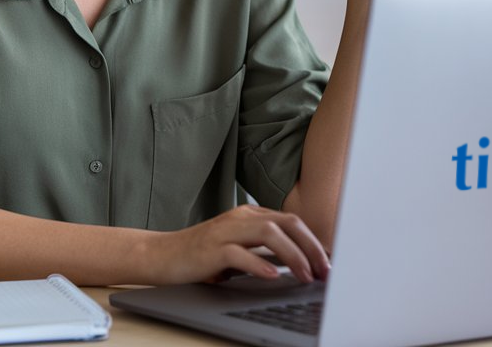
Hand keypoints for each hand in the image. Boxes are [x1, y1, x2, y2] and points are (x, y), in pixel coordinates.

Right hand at [147, 205, 329, 284]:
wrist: (162, 255)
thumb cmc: (201, 255)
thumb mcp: (238, 248)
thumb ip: (264, 249)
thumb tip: (300, 264)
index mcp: (249, 215)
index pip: (291, 222)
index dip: (315, 242)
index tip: (330, 262)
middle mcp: (240, 218)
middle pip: (286, 223)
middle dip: (311, 247)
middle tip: (325, 271)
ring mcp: (225, 231)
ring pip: (268, 233)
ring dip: (293, 255)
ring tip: (305, 274)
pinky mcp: (210, 248)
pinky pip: (239, 253)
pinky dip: (259, 264)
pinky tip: (272, 276)